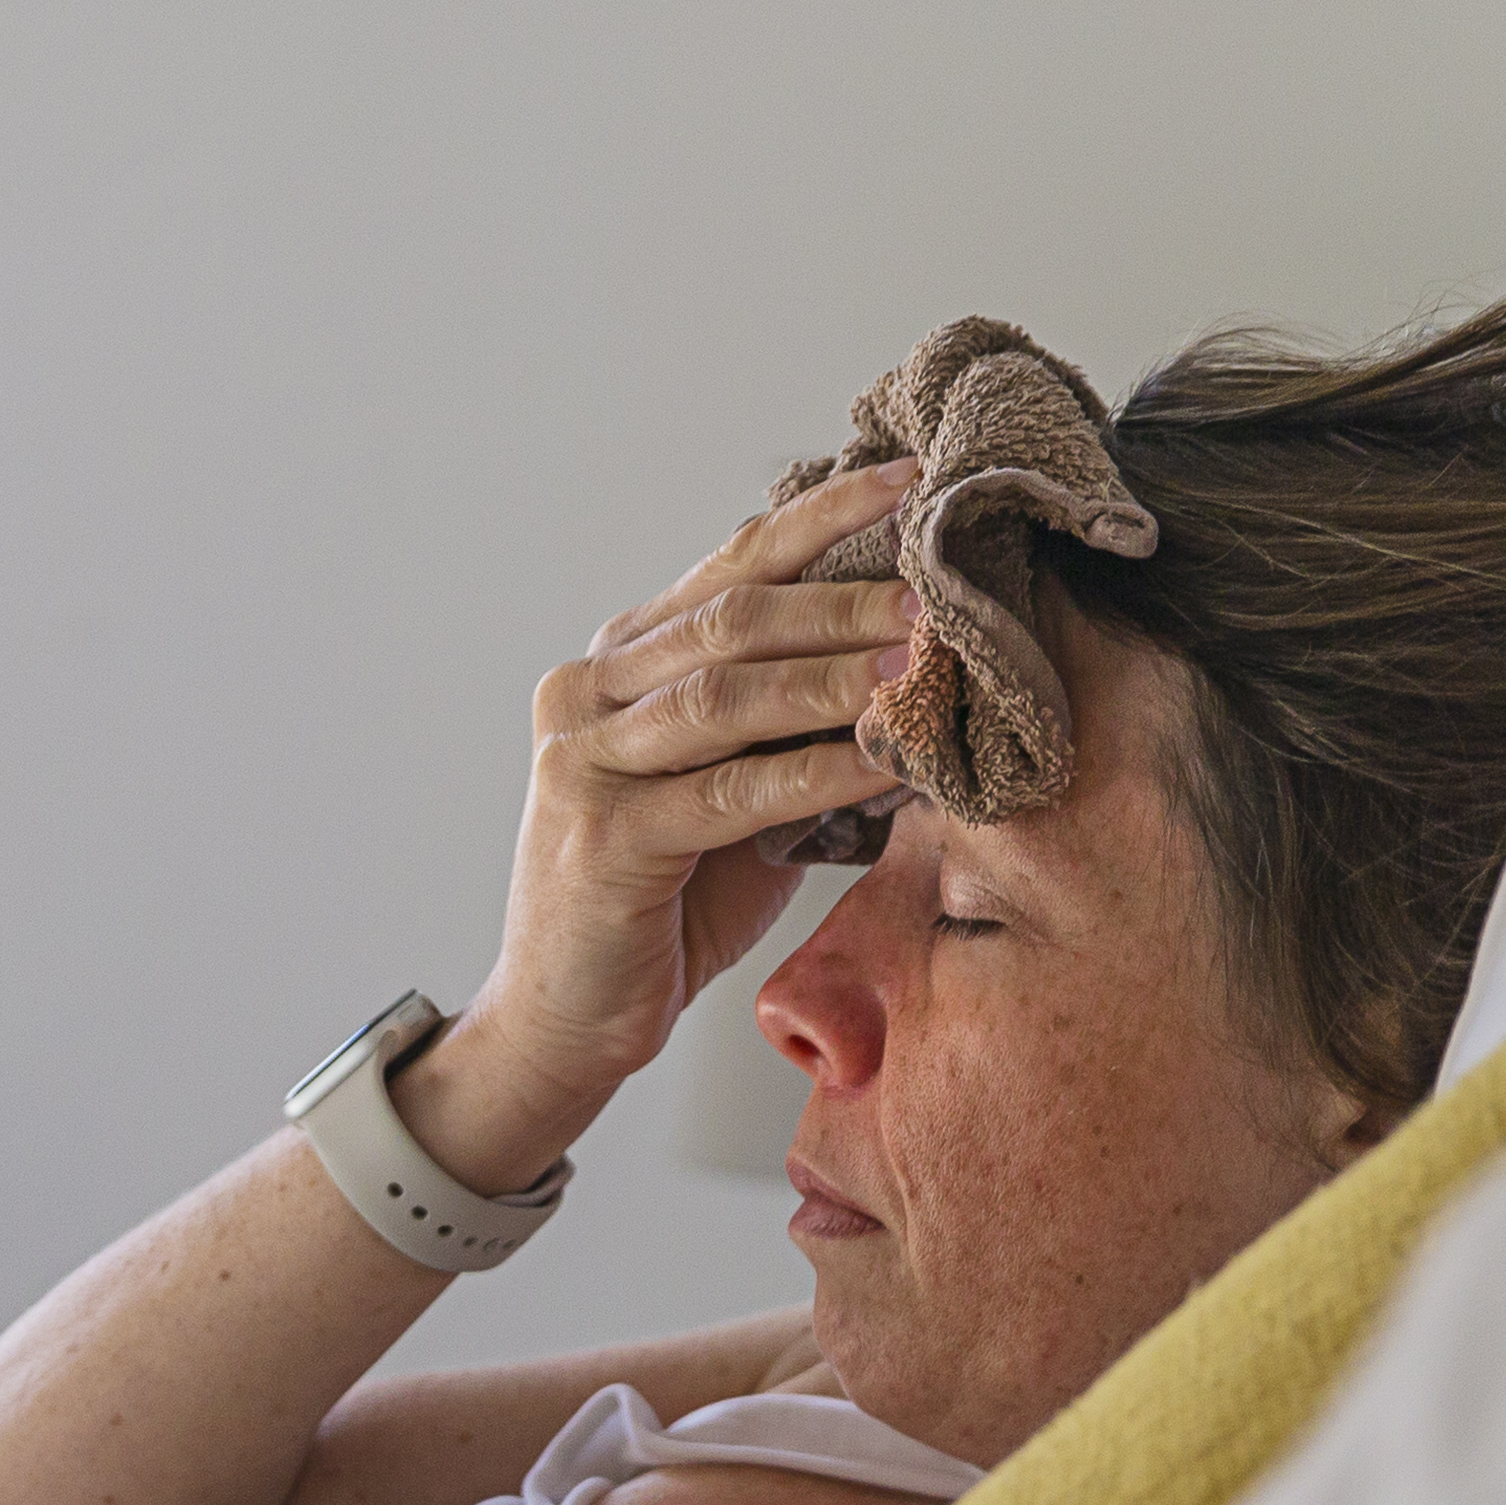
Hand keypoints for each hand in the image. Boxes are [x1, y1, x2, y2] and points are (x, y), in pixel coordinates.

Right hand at [412, 459, 920, 1185]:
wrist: (563, 1023)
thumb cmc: (659, 908)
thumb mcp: (733, 798)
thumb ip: (789, 732)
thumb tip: (917, 673)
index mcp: (617, 666)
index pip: (730, 572)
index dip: (819, 520)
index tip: (907, 481)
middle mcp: (585, 695)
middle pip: (732, 618)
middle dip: (847, 598)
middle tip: (942, 586)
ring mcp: (583, 762)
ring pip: (727, 693)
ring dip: (839, 674)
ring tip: (926, 663)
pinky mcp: (602, 838)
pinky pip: (731, 791)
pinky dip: (819, 771)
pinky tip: (889, 759)